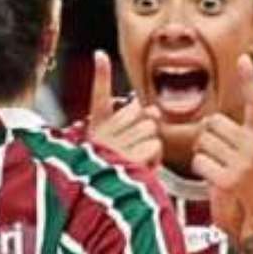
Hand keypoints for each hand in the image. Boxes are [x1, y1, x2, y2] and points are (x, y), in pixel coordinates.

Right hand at [87, 50, 163, 168]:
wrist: (108, 199)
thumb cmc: (121, 175)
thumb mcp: (125, 149)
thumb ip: (138, 124)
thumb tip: (155, 111)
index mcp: (97, 129)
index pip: (98, 98)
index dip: (101, 74)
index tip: (100, 55)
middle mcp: (102, 134)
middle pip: (141, 113)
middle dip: (147, 130)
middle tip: (136, 151)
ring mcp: (113, 145)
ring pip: (151, 130)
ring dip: (152, 146)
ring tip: (137, 162)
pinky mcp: (126, 157)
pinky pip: (154, 146)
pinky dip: (154, 159)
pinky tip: (141, 169)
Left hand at [192, 55, 252, 237]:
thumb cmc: (244, 190)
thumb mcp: (248, 160)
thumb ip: (235, 140)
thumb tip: (207, 124)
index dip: (249, 81)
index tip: (244, 59)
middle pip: (212, 123)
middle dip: (206, 139)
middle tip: (218, 159)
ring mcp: (244, 163)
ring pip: (203, 142)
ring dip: (202, 157)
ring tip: (218, 172)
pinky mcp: (229, 179)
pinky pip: (199, 162)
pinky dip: (201, 172)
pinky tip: (215, 183)